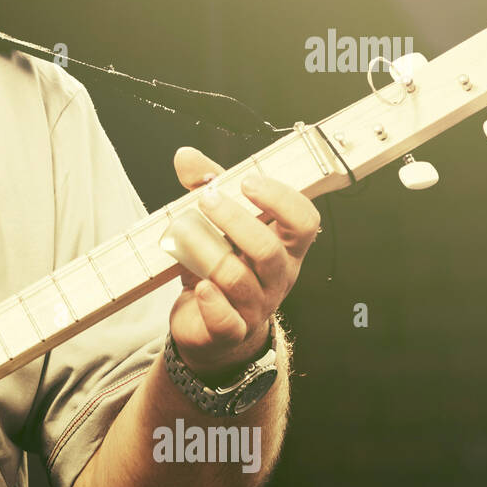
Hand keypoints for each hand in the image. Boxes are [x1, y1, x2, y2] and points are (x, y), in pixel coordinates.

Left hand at [168, 146, 319, 381]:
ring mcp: (255, 306)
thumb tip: (185, 155)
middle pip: (267, 249)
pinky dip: (212, 302)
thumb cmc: (221, 265)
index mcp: (284, 247)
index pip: (304, 221)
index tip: (248, 181)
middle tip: (206, 199)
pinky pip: (226, 320)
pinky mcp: (230, 331)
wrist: (209, 325)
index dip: (281, 199)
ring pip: (237, 279)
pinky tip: (199, 286)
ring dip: (206, 251)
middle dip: (235, 220)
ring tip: (182, 232)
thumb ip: (206, 186)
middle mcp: (277, 277)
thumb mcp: (217, 223)